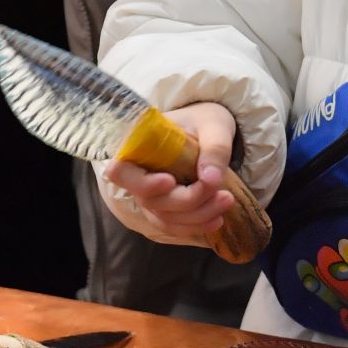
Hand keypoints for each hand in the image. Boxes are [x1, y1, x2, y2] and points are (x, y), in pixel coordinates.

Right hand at [102, 102, 237, 241]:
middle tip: (223, 192)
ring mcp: (149, 194)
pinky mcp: (164, 207)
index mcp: (138, 146)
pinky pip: (173, 226)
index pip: (120, 172)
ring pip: (164, 218)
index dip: (143, 183)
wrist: (208, 128)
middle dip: (188, 201)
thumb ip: (215, 148)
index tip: (170, 181)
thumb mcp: (214, 125)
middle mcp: (138, 174)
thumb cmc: (204, 120)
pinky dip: (194, 227)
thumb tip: (211, 179)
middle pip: (150, 200)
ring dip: (196, 217)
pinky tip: (217, 219)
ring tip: (226, 201)